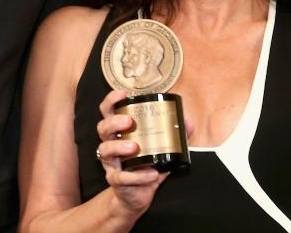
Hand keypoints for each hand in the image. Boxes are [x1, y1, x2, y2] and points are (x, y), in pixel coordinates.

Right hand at [95, 89, 168, 217]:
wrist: (137, 196)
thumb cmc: (145, 167)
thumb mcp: (161, 150)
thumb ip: (173, 136)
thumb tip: (188, 123)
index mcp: (119, 133)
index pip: (108, 112)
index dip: (112, 100)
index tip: (123, 94)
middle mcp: (110, 145)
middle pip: (102, 128)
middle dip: (114, 122)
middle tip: (130, 122)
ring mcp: (111, 163)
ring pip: (104, 150)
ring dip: (119, 147)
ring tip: (135, 147)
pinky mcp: (115, 181)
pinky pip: (121, 177)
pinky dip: (137, 176)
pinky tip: (152, 174)